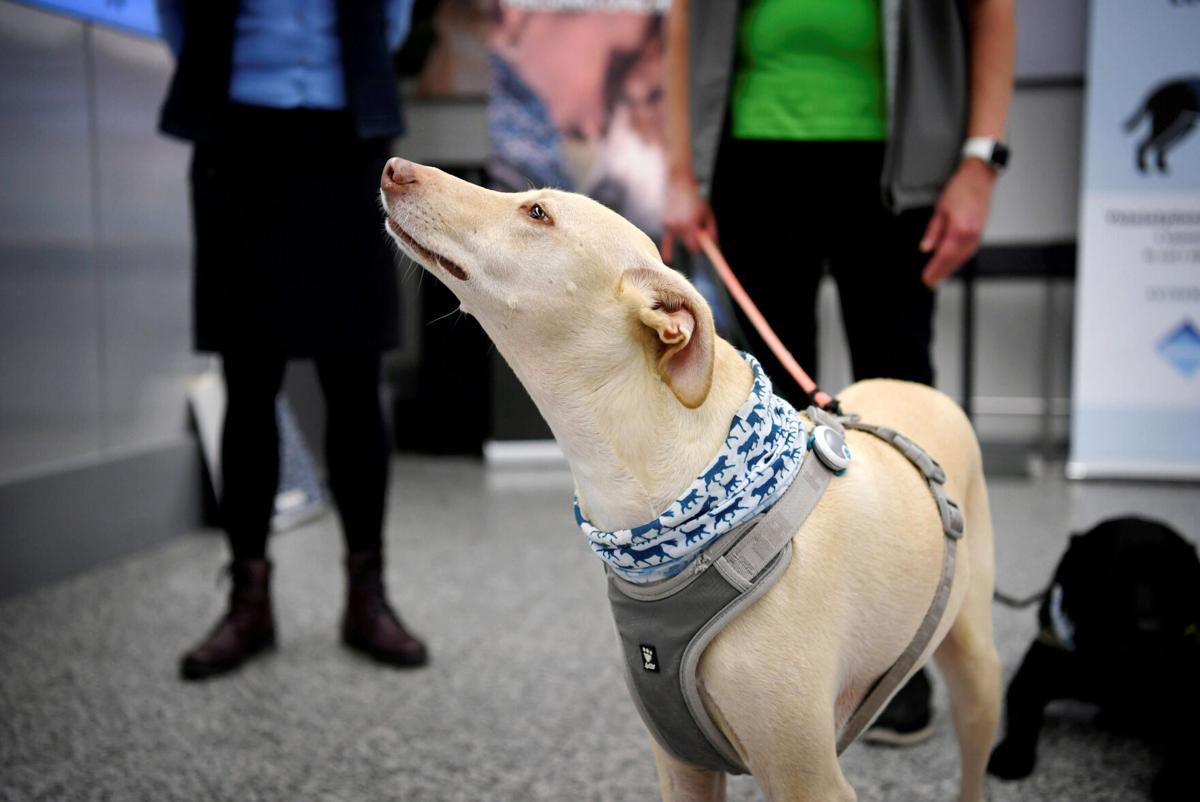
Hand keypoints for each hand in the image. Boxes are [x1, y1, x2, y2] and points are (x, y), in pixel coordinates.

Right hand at [660, 173, 717, 262]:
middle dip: (695, 242)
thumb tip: (713, 244)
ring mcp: (671, 225)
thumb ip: (711, 229)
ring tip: (687, 216)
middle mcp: (679, 227)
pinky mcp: (665, 223)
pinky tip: (668, 259)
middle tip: (698, 230)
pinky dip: (668, 249)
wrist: (679, 184)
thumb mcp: (708, 212)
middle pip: (689, 245)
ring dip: (686, 234)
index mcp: (690, 224)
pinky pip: (668, 239)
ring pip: (681, 239)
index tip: (705, 252)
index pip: (696, 246)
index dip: (701, 248)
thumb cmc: (695, 197)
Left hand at [919, 159, 996, 287]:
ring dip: (951, 269)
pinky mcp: (980, 233)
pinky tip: (953, 262)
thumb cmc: (960, 189)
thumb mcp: (940, 209)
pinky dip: (960, 260)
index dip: (935, 269)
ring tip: (939, 276)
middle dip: (941, 273)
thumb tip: (926, 247)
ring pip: (963, 258)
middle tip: (930, 282)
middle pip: (954, 260)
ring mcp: (978, 234)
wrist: (978, 178)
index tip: (926, 278)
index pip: (944, 255)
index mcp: (960, 229)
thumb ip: (933, 231)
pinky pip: (969, 251)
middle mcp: (971, 234)